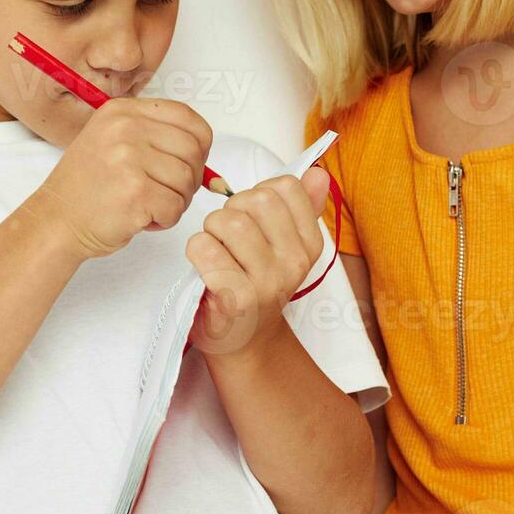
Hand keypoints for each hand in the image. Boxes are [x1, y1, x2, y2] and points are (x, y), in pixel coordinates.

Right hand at [24, 98, 212, 259]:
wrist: (55, 221)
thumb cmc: (88, 188)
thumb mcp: (112, 141)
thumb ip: (153, 134)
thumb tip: (203, 146)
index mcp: (123, 111)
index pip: (187, 117)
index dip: (199, 144)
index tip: (191, 162)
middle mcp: (125, 128)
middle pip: (193, 149)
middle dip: (191, 177)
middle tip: (169, 192)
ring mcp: (129, 159)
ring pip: (187, 180)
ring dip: (177, 201)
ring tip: (151, 205)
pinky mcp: (135, 193)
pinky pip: (176, 207)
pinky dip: (166, 219)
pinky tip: (144, 219)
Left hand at [185, 167, 330, 355]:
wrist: (244, 341)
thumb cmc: (257, 285)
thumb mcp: (285, 247)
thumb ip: (301, 207)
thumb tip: (317, 172)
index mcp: (310, 244)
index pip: (286, 187)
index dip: (259, 193)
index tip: (254, 218)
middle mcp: (294, 262)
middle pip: (255, 200)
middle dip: (231, 209)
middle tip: (228, 236)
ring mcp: (267, 282)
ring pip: (227, 221)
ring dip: (211, 230)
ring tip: (216, 250)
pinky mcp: (235, 298)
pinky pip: (204, 247)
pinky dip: (197, 251)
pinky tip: (205, 267)